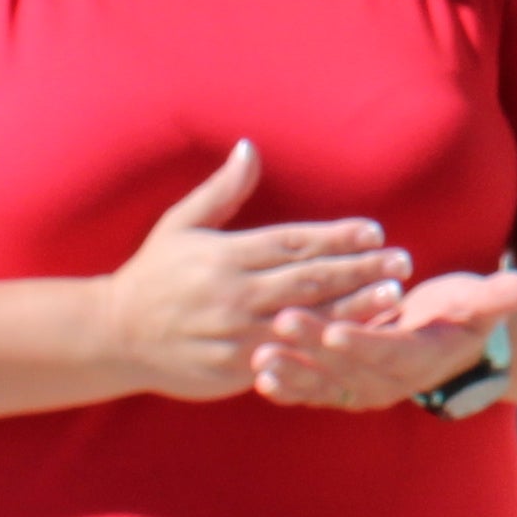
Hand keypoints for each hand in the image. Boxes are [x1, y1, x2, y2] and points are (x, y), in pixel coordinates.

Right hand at [104, 142, 405, 402]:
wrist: (113, 337)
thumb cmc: (153, 275)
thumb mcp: (181, 225)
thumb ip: (222, 191)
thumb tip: (249, 147)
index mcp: (225, 256)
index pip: (293, 243)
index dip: (337, 236)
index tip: (375, 231)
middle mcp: (233, 295)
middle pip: (308, 281)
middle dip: (360, 271)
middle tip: (402, 262)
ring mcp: (234, 335)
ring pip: (305, 321)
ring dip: (353, 310)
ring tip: (393, 298)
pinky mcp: (233, 370)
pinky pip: (286, 358)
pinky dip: (321, 351)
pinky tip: (354, 344)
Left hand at [250, 267, 516, 412]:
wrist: (446, 344)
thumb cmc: (462, 312)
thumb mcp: (484, 301)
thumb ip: (500, 297)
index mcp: (420, 359)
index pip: (388, 352)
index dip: (362, 342)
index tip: (336, 329)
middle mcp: (388, 382)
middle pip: (346, 365)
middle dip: (312, 346)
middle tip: (282, 321)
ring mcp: (361, 389)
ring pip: (323, 383)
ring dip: (292, 370)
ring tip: (261, 353)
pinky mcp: (340, 388)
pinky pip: (311, 392)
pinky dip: (287, 388)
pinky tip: (259, 376)